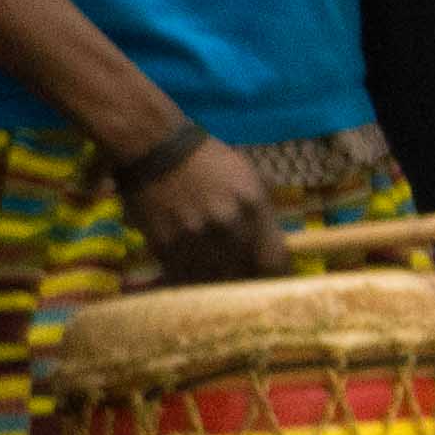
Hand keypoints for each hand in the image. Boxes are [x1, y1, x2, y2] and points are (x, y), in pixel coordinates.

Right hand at [124, 136, 288, 285]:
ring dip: (217, 285)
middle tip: (244, 284)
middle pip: (244, 275)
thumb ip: (263, 215)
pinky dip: (189, 280)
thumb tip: (274, 246)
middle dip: (246, 282)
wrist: (157, 149)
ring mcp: (194, 238)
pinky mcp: (164, 245)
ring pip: (213, 281)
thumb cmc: (210, 162)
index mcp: (253, 208)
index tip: (275, 281)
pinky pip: (181, 276)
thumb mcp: (250, 180)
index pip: (274, 260)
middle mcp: (226, 226)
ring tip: (217, 283)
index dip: (277, 276)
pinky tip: (192, 278)